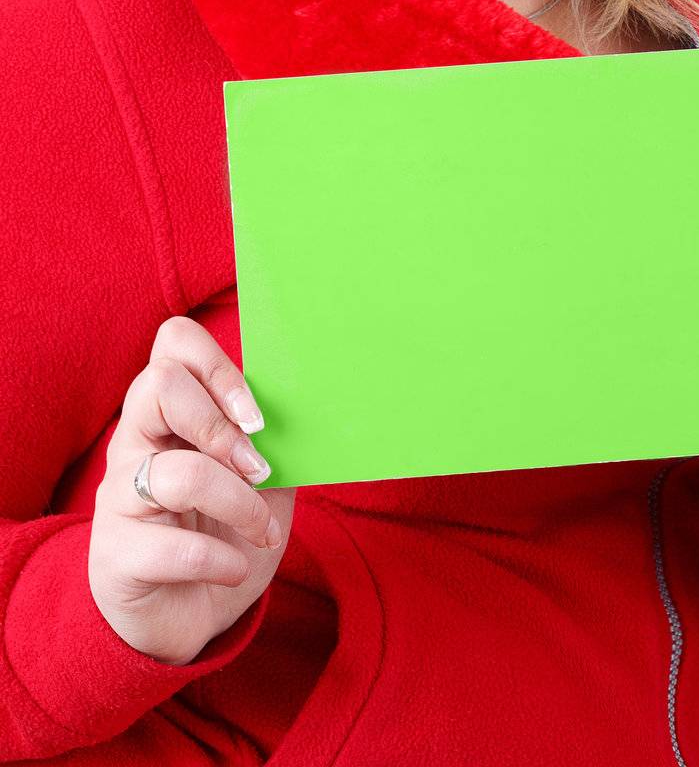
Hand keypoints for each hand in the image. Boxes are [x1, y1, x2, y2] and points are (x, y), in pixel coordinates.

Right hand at [89, 315, 295, 664]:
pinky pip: (171, 548)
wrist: (187, 618)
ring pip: (176, 472)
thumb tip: (319, 410)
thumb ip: (272, 443)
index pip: (173, 344)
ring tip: (260, 529)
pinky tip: (235, 568)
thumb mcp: (260, 482)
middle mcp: (133, 442)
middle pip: (159, 384)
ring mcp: (118, 498)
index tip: (257, 416)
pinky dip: (220, 559)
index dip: (218, 366)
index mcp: (168, 412)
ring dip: (238, 503)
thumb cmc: (223, 535)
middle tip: (257, 467)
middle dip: (221, 425)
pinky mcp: (115, 556)